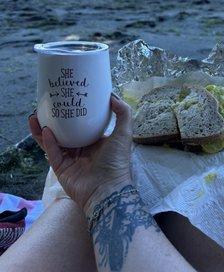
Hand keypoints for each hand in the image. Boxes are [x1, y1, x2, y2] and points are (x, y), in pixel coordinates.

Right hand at [29, 95, 132, 212]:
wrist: (107, 190)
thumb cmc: (117, 161)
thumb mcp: (124, 133)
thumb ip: (123, 113)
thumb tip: (113, 96)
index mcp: (97, 141)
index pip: (83, 125)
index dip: (75, 113)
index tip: (68, 100)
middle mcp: (83, 149)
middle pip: (65, 131)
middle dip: (55, 120)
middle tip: (47, 107)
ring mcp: (71, 159)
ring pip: (54, 141)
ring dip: (43, 129)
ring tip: (35, 116)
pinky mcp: (61, 169)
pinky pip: (53, 152)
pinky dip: (48, 142)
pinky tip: (44, 129)